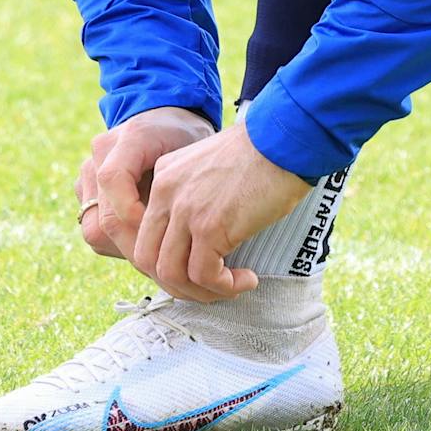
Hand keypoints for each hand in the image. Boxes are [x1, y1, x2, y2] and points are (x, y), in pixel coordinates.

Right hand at [75, 107, 213, 262]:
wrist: (166, 120)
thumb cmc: (185, 139)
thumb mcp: (193, 153)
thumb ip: (178, 186)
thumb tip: (175, 235)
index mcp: (129, 138)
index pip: (113, 179)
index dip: (134, 215)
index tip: (165, 232)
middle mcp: (100, 153)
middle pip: (102, 217)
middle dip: (135, 247)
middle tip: (167, 262)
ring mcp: (88, 172)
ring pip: (93, 230)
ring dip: (125, 249)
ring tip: (157, 254)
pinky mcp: (85, 190)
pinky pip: (94, 228)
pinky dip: (119, 243)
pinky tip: (145, 241)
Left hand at [131, 107, 311, 303]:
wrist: (284, 139)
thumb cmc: (262, 152)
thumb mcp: (213, 168)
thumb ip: (196, 195)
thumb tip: (203, 240)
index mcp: (164, 176)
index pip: (145, 233)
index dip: (167, 260)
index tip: (197, 267)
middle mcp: (166, 193)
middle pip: (147, 258)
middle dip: (176, 284)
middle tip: (210, 286)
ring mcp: (185, 210)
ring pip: (171, 274)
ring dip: (200, 292)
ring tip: (230, 287)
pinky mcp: (210, 227)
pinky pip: (204, 276)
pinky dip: (225, 287)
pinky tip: (247, 279)